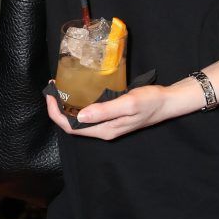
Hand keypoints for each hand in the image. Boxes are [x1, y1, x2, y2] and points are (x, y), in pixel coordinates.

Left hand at [45, 87, 170, 141]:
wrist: (167, 102)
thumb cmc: (150, 101)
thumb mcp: (128, 103)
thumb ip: (104, 110)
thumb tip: (80, 116)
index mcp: (104, 130)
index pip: (71, 127)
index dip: (56, 112)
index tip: (51, 94)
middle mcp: (103, 130)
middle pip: (72, 124)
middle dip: (57, 108)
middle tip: (52, 87)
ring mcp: (107, 125)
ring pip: (79, 119)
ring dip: (66, 106)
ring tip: (60, 88)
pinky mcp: (111, 117)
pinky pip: (88, 114)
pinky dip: (78, 104)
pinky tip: (77, 92)